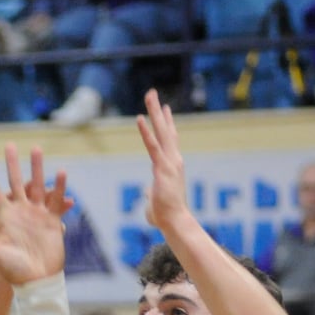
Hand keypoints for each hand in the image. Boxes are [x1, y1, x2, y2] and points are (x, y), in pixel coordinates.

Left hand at [0, 145, 68, 285]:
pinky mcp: (52, 222)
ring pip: (37, 186)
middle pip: (15, 182)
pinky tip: (60, 172)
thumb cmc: (13, 270)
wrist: (36, 281)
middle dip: (12, 164)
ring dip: (37, 168)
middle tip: (9, 145)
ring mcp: (37, 216)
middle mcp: (20, 213)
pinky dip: (58, 187)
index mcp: (5, 218)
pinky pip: (56, 201)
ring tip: (36, 148)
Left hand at [135, 89, 191, 235]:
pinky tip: (140, 118)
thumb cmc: (165, 215)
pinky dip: (146, 131)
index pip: (170, 140)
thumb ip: (151, 193)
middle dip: (159, 111)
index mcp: (172, 166)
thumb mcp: (154, 200)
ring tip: (150, 95)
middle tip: (152, 93)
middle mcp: (173, 160)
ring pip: (161, 132)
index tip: (165, 109)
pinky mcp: (162, 167)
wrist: (174, 221)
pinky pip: (152, 145)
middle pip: (166, 130)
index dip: (167, 124)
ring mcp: (169, 162)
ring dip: (155, 112)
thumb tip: (147, 192)